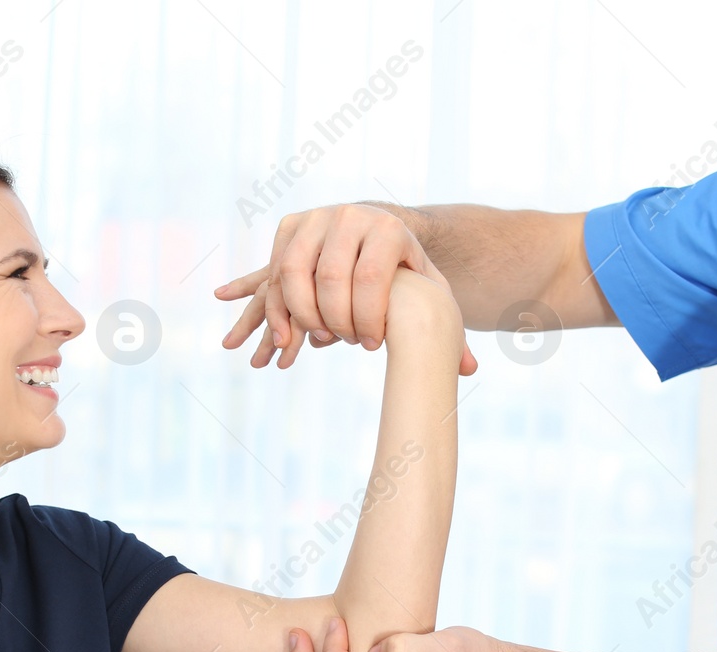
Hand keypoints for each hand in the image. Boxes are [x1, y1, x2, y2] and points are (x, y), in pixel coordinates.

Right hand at [216, 204, 477, 374]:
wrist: (386, 233)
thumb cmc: (411, 274)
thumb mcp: (432, 294)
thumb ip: (450, 332)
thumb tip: (470, 371)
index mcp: (389, 229)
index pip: (369, 279)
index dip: (366, 318)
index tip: (369, 346)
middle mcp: (349, 216)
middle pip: (327, 276)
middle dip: (329, 320)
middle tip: (336, 344)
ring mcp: (316, 220)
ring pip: (291, 272)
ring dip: (290, 315)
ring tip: (294, 348)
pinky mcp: (290, 229)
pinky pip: (272, 269)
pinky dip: (262, 299)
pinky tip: (246, 315)